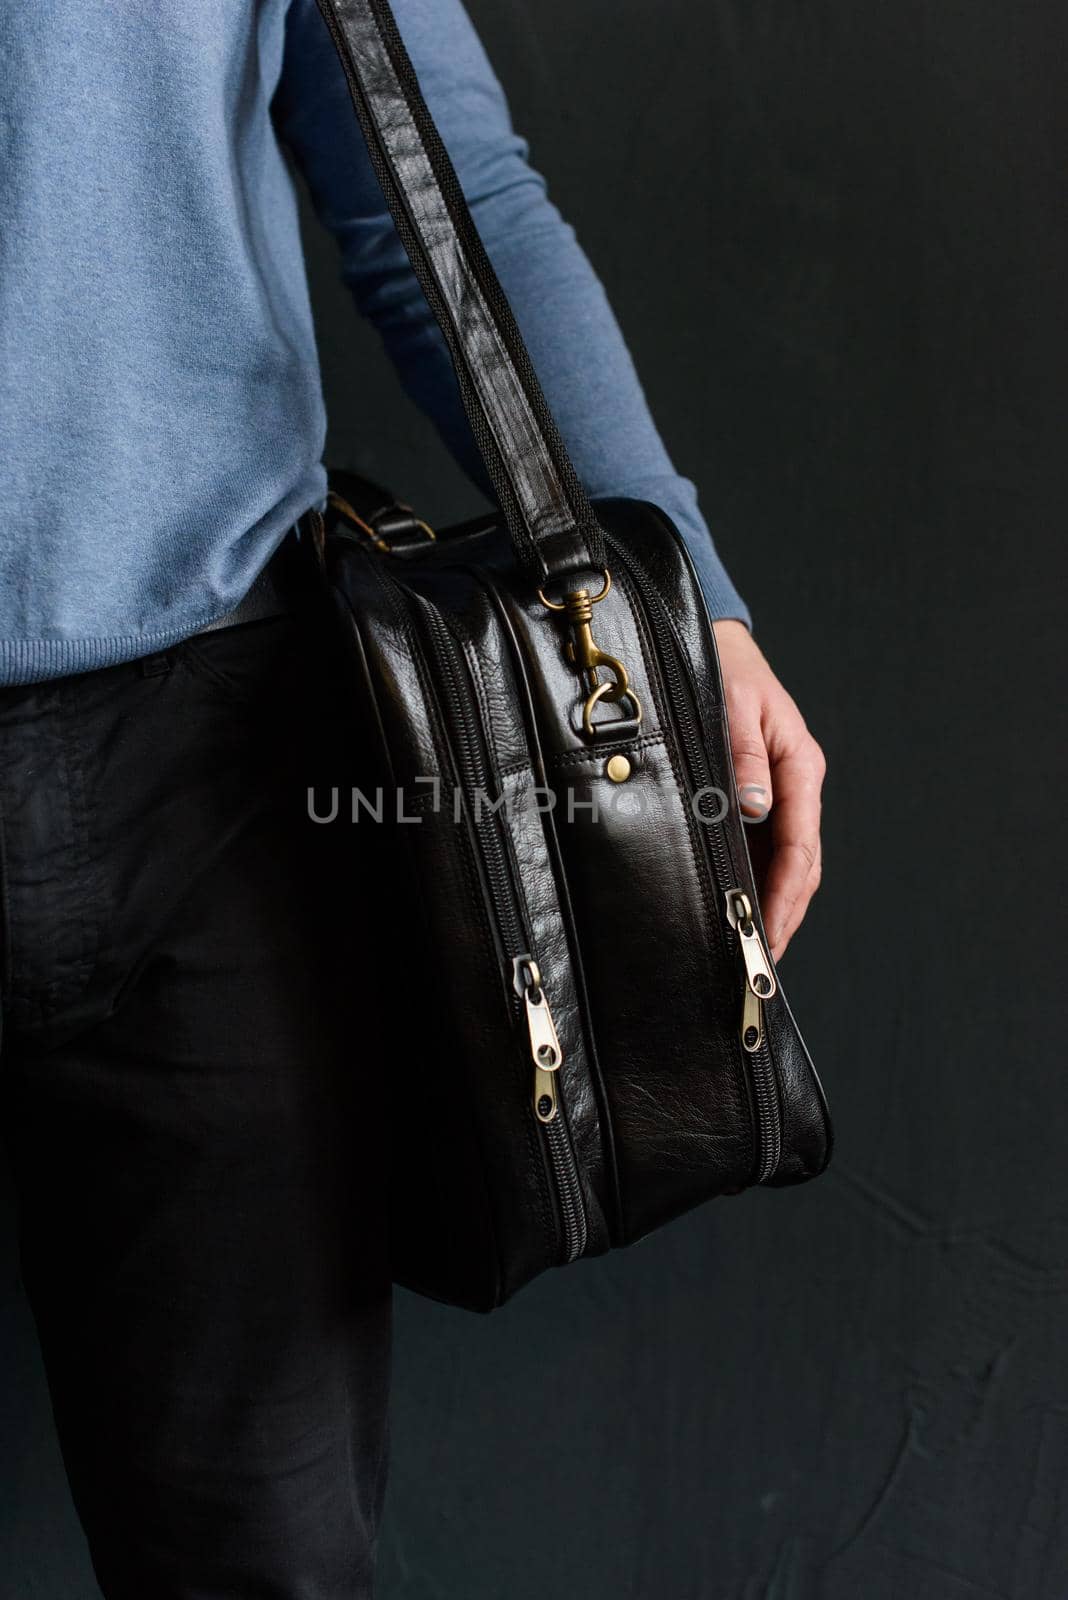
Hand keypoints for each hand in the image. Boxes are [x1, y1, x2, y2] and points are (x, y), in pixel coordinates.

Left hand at [712, 620, 825, 961]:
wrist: (724, 650)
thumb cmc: (730, 674)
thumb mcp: (737, 706)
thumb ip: (745, 757)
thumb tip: (754, 805)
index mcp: (800, 767)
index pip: (800, 846)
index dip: (785, 893)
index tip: (769, 930)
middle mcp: (796, 787)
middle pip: (801, 865)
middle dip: (785, 912)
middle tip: (761, 957)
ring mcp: (782, 796)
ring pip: (787, 863)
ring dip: (775, 904)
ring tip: (756, 945)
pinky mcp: (762, 800)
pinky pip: (767, 849)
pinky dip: (760, 882)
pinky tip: (744, 907)